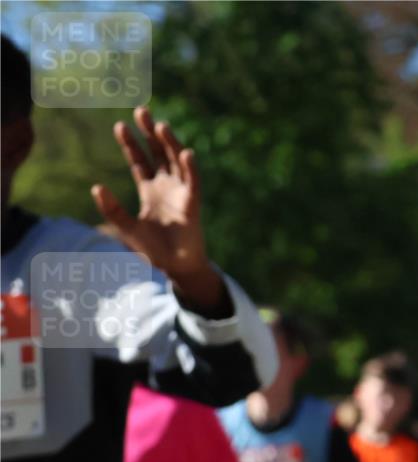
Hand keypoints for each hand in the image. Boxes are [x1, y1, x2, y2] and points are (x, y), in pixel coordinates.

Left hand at [91, 107, 225, 313]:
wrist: (176, 266)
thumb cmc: (153, 249)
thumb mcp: (126, 228)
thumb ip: (112, 209)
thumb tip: (96, 187)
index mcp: (149, 190)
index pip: (140, 160)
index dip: (131, 143)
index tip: (120, 126)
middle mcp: (166, 186)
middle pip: (158, 153)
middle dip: (150, 133)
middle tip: (141, 111)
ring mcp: (181, 192)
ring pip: (175, 161)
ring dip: (169, 143)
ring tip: (161, 125)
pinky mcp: (192, 203)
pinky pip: (193, 182)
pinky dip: (190, 167)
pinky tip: (185, 153)